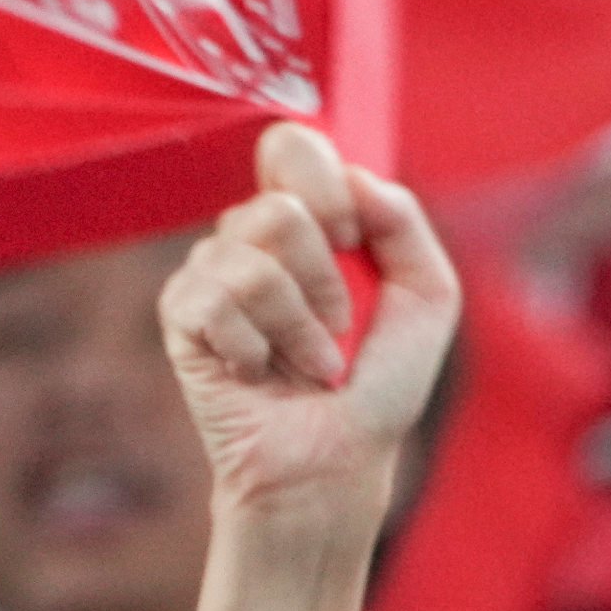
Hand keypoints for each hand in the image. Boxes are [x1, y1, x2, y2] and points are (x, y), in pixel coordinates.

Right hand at [157, 122, 458, 528]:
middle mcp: (252, 238)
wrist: (337, 462)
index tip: (353, 240)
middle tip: (339, 322)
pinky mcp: (183, 315)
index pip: (293, 148)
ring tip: (310, 363)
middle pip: (279, 207)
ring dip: (301, 327)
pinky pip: (218, 300)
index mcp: (306, 222)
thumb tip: (355, 176)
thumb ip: (406, 226)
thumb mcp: (428, 300)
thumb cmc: (377, 386)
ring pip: (253, 259)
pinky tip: (261, 374)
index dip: (328, 187)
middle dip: (327, 276)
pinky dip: (258, 349)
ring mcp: (211, 273)